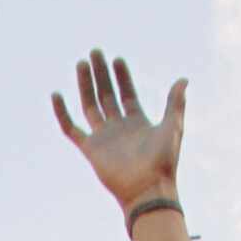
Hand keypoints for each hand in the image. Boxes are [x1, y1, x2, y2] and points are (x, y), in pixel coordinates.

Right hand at [53, 50, 184, 209]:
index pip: (126, 93)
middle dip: (101, 73)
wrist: (147, 189)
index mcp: (137, 122)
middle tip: (95, 52)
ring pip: (90, 105)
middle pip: (107, 95)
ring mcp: (103, 137)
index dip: (122, 76)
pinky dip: (62, 113)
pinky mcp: (90, 149)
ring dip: (85, 84)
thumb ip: (175, 103)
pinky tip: (57, 94)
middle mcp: (118, 127)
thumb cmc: (163, 161)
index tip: (117, 60)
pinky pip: (71, 128)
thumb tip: (183, 79)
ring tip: (82, 63)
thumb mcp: (173, 127)